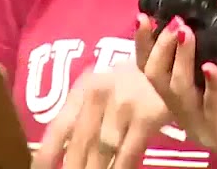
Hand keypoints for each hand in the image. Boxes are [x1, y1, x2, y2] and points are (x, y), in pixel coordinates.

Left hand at [32, 25, 171, 168]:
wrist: (171, 59)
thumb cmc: (130, 81)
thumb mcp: (101, 89)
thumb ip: (80, 114)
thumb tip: (57, 152)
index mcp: (83, 88)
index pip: (58, 128)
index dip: (46, 155)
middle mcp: (100, 93)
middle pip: (80, 143)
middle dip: (72, 168)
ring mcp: (124, 104)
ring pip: (102, 150)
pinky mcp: (147, 115)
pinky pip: (128, 152)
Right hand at [137, 14, 216, 168]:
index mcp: (185, 95)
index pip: (152, 68)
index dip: (144, 44)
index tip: (144, 18)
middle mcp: (185, 110)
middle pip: (154, 78)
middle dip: (159, 47)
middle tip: (176, 23)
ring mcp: (200, 124)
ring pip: (177, 92)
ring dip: (181, 59)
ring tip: (188, 34)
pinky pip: (210, 110)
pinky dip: (212, 86)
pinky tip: (211, 68)